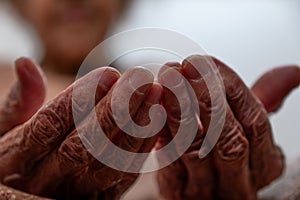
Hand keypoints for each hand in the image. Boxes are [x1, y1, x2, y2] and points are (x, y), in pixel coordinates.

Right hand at [0, 59, 163, 198]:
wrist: (26, 196)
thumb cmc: (14, 157)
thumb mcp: (4, 129)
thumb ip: (19, 100)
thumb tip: (25, 63)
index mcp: (18, 157)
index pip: (49, 125)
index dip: (80, 99)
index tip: (108, 73)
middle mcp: (49, 179)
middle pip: (85, 145)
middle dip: (117, 110)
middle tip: (141, 78)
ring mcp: (78, 193)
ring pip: (110, 162)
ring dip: (137, 127)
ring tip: (155, 94)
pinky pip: (125, 176)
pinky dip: (143, 148)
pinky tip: (157, 120)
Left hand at [156, 55, 298, 199]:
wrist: (196, 188)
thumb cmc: (223, 151)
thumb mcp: (246, 129)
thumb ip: (265, 99)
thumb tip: (293, 71)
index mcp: (264, 163)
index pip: (255, 120)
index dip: (228, 86)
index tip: (203, 62)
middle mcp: (239, 181)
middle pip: (229, 139)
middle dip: (206, 97)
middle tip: (183, 68)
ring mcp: (207, 190)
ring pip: (195, 151)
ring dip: (180, 111)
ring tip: (167, 82)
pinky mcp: (177, 194)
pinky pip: (168, 163)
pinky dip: (161, 132)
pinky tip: (154, 108)